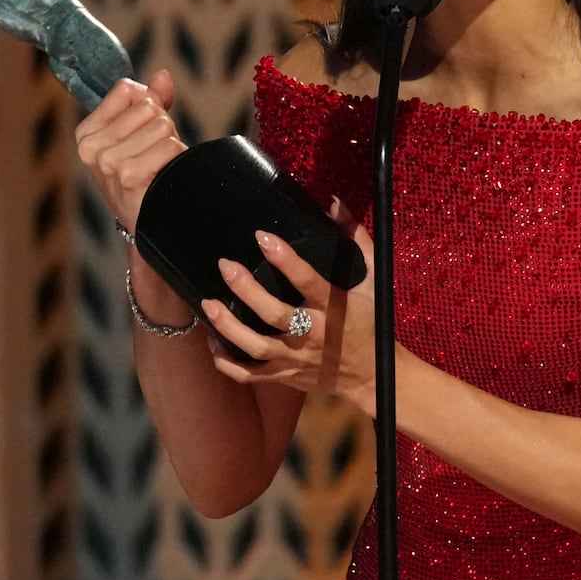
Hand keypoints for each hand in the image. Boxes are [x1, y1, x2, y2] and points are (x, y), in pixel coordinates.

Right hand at [74, 68, 186, 232]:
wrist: (149, 222)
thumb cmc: (146, 174)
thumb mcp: (142, 133)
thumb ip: (152, 100)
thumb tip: (163, 75)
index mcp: (87, 133)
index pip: (128, 90)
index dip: (148, 106)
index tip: (143, 132)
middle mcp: (91, 148)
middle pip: (148, 107)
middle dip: (162, 127)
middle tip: (154, 154)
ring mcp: (108, 163)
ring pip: (162, 126)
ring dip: (170, 145)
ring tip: (158, 166)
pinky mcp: (129, 176)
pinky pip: (170, 146)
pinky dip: (176, 158)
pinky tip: (164, 175)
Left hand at [205, 199, 380, 413]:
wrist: (372, 374)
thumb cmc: (370, 323)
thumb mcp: (372, 280)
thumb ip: (355, 240)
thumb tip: (333, 203)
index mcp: (333, 307)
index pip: (307, 279)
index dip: (284, 258)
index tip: (262, 236)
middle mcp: (312, 333)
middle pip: (274, 313)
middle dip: (247, 290)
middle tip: (226, 266)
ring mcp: (296, 358)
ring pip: (256, 346)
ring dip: (229, 328)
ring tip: (207, 304)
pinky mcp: (286, 376)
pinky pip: (250, 375)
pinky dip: (228, 362)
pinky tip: (213, 343)